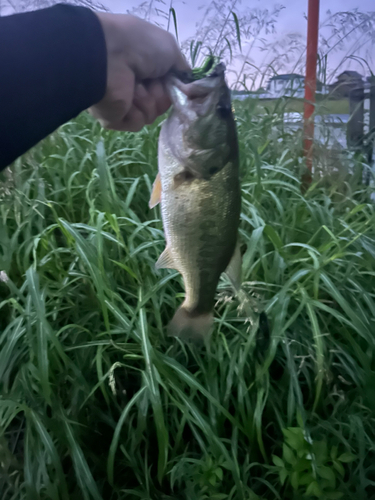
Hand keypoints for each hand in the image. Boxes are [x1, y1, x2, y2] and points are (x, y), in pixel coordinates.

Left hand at [89, 13, 189, 131]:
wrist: (109, 57)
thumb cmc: (139, 46)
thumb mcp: (170, 48)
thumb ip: (181, 67)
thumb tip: (187, 80)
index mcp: (145, 69)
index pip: (168, 88)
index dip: (174, 87)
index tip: (175, 83)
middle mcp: (135, 86)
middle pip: (162, 104)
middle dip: (161, 95)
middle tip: (151, 82)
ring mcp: (124, 103)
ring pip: (151, 115)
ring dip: (147, 101)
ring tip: (135, 87)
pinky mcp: (115, 118)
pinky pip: (137, 123)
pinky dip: (136, 111)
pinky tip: (127, 98)